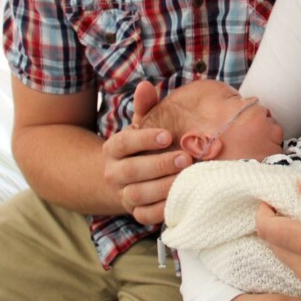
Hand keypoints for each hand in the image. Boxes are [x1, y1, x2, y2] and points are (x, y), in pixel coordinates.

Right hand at [102, 81, 191, 223]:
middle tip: (186, 158)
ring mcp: (123, 194)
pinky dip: (162, 209)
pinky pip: (145, 215)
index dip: (144, 139)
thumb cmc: (139, 148)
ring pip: (138, 194)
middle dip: (160, 164)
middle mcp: (113, 173)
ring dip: (164, 187)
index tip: (167, 135)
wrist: (122, 180)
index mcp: (113, 149)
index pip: (124, 143)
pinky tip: (181, 199)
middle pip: (132, 170)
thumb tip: (145, 85)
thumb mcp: (139, 127)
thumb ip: (145, 107)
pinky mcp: (134, 212)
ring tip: (187, 178)